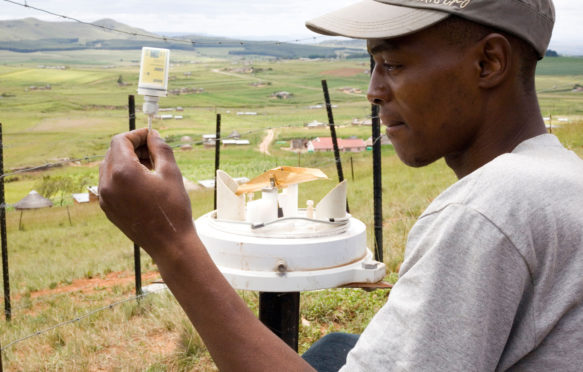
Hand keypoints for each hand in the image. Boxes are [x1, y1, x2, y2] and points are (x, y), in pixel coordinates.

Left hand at [99, 128, 194, 257]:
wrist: (170, 243)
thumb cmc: (174, 208)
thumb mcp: (171, 172)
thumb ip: (160, 148)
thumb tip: (153, 135)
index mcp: (122, 172)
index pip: (120, 141)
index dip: (136, 135)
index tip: (151, 137)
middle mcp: (108, 184)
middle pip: (113, 152)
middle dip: (132, 148)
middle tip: (154, 152)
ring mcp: (105, 197)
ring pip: (109, 167)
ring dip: (127, 161)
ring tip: (150, 169)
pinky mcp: (108, 208)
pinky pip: (110, 183)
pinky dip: (123, 177)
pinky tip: (143, 184)